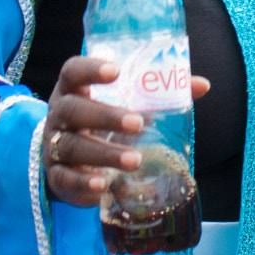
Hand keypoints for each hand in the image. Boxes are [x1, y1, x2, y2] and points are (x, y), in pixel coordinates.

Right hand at [41, 55, 211, 206]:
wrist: (68, 159)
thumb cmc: (103, 123)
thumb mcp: (125, 104)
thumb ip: (158, 94)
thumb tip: (202, 85)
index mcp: (74, 89)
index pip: (74, 71)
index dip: (91, 69)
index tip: (117, 71)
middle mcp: (59, 113)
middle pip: (74, 109)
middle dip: (106, 116)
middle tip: (138, 123)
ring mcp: (53, 145)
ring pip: (72, 146)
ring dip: (104, 153)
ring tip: (134, 160)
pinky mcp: (55, 175)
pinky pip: (65, 178)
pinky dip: (83, 182)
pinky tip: (103, 185)